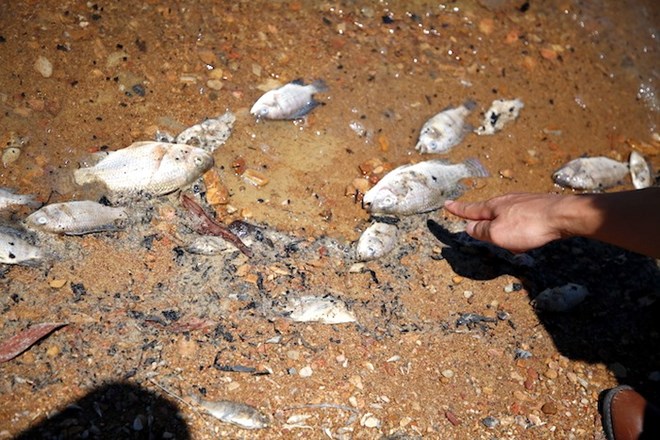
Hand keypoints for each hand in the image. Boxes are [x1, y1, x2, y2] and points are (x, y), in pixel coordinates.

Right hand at [444, 193, 565, 252]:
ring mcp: (523, 202)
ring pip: (507, 218)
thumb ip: (481, 232)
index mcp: (493, 207)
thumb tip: (469, 228)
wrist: (563, 215)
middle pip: (489, 213)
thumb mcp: (498, 234)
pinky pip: (523, 220)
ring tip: (515, 244)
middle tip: (481, 230)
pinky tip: (530, 239)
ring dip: (507, 231)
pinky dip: (522, 231)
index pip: (470, 209)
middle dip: (485, 223)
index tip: (447, 204)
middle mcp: (506, 201)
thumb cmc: (528, 226)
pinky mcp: (538, 207)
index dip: (457, 209)